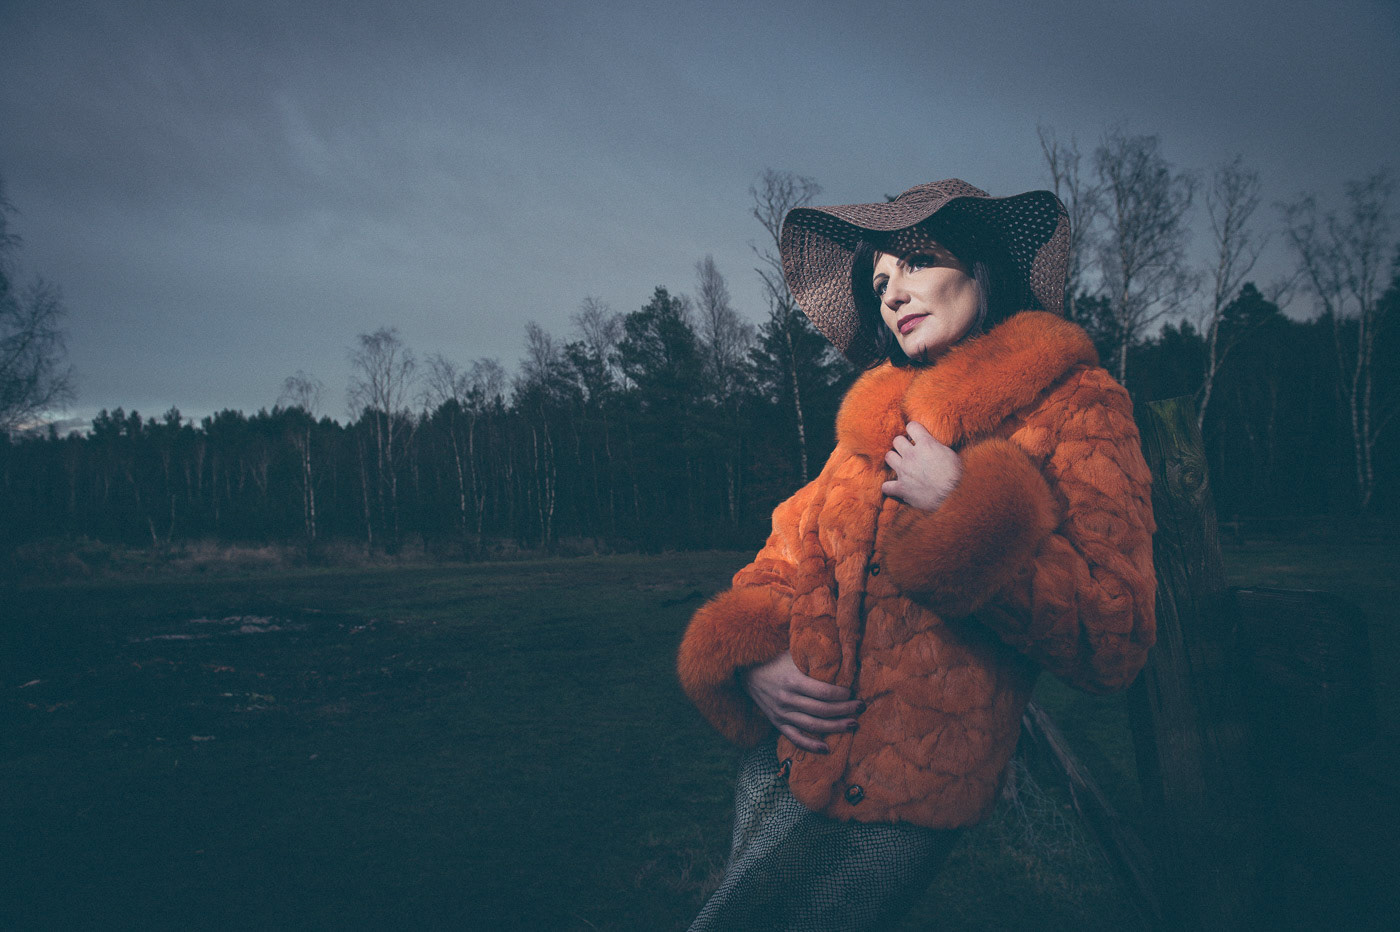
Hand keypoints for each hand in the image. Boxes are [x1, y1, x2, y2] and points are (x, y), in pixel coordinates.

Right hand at [741, 651, 863, 753]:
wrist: (747, 671)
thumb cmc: (775, 660)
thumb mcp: (793, 654)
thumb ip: (813, 659)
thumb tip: (842, 660)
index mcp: (792, 680)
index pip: (823, 692)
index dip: (841, 695)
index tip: (852, 692)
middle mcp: (787, 699)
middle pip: (822, 710)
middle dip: (845, 710)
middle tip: (861, 708)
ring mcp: (781, 713)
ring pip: (813, 726)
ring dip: (836, 727)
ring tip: (853, 725)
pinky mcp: (777, 723)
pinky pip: (795, 738)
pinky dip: (810, 746)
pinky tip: (826, 748)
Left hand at [882, 421, 961, 511]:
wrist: (953, 496)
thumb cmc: (956, 476)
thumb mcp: (952, 454)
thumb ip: (938, 447)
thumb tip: (934, 445)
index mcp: (926, 444)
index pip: (912, 426)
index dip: (913, 430)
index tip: (916, 435)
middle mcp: (912, 455)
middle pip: (897, 440)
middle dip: (902, 444)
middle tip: (909, 450)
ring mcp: (904, 471)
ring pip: (888, 457)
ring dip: (894, 459)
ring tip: (901, 464)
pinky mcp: (901, 488)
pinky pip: (886, 486)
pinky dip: (889, 487)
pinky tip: (895, 487)